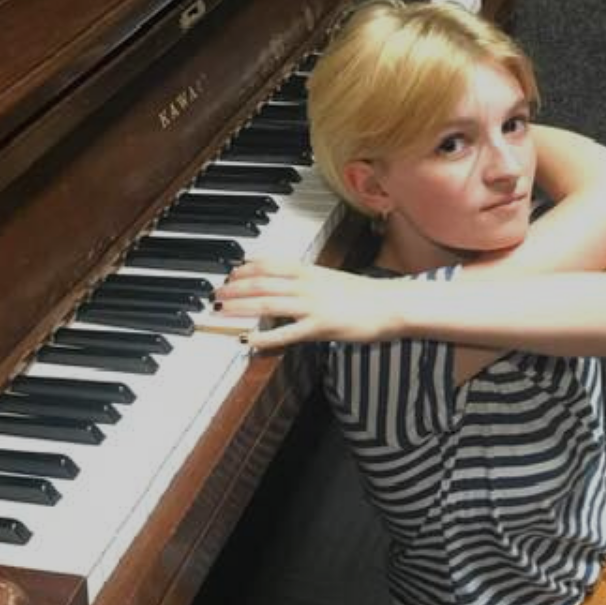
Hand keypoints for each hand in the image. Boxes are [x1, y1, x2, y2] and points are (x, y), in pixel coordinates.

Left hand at [214, 258, 403, 348]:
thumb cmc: (364, 295)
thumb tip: (286, 284)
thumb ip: (307, 280)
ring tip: (220, 312)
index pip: (269, 263)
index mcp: (309, 270)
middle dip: (234, 288)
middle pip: (261, 282)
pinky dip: (265, 337)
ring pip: (268, 303)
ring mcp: (313, 305)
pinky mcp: (321, 326)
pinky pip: (287, 332)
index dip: (245, 268)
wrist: (391, 304)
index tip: (229, 273)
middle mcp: (307, 284)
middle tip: (214, 295)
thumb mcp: (330, 279)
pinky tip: (248, 341)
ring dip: (240, 307)